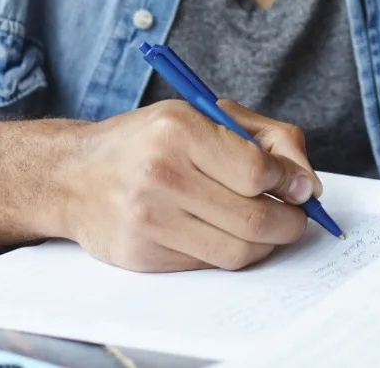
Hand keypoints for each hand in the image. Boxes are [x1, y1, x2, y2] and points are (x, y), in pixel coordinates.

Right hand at [57, 99, 318, 271]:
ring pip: (236, 251)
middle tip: (297, 217)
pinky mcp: (142, 256)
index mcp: (178, 130)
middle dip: (289, 222)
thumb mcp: (202, 115)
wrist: (74, 176)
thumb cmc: (148, 141)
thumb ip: (264, 138)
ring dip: (266, 244)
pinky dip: (229, 252)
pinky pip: (209, 264)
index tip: (301, 187)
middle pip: (253, 219)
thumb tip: (306, 182)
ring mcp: (149, 220)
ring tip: (269, 227)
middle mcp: (160, 174)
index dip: (290, 184)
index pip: (257, 172)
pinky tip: (226, 232)